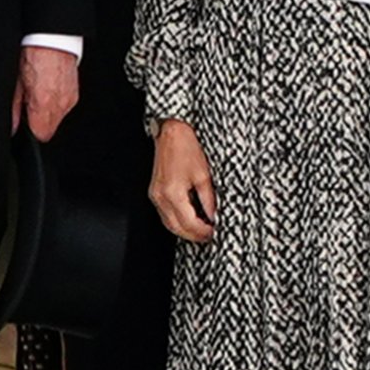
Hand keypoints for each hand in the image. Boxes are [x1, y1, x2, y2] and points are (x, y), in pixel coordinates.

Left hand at [13, 45, 78, 141]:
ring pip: (57, 120)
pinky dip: (56, 103)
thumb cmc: (34, 56)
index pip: (40, 135)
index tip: (25, 122)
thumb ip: (14, 109)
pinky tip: (49, 89)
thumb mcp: (17, 83)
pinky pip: (65, 108)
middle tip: (30, 104)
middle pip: (50, 130)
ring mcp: (70, 99)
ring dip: (48, 113)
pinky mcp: (75, 94)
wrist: (52, 40)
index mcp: (43, 103)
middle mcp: (59, 104)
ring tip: (40, 94)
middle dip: (39, 122)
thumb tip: (12, 126)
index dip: (31, 131)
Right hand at [149, 118, 215, 242]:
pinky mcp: (155, 192)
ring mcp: (155, 196)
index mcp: (173, 193)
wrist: (171, 133)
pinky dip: (177, 222)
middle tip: (209, 237)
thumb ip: (208, 200)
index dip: (203, 232)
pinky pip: (164, 215)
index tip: (214, 233)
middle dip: (194, 236)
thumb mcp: (204, 175)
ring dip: (185, 231)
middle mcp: (161, 197)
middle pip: (177, 228)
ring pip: (169, 224)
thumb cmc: (186, 148)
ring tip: (201, 231)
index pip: (189, 223)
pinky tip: (188, 220)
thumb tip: (213, 216)